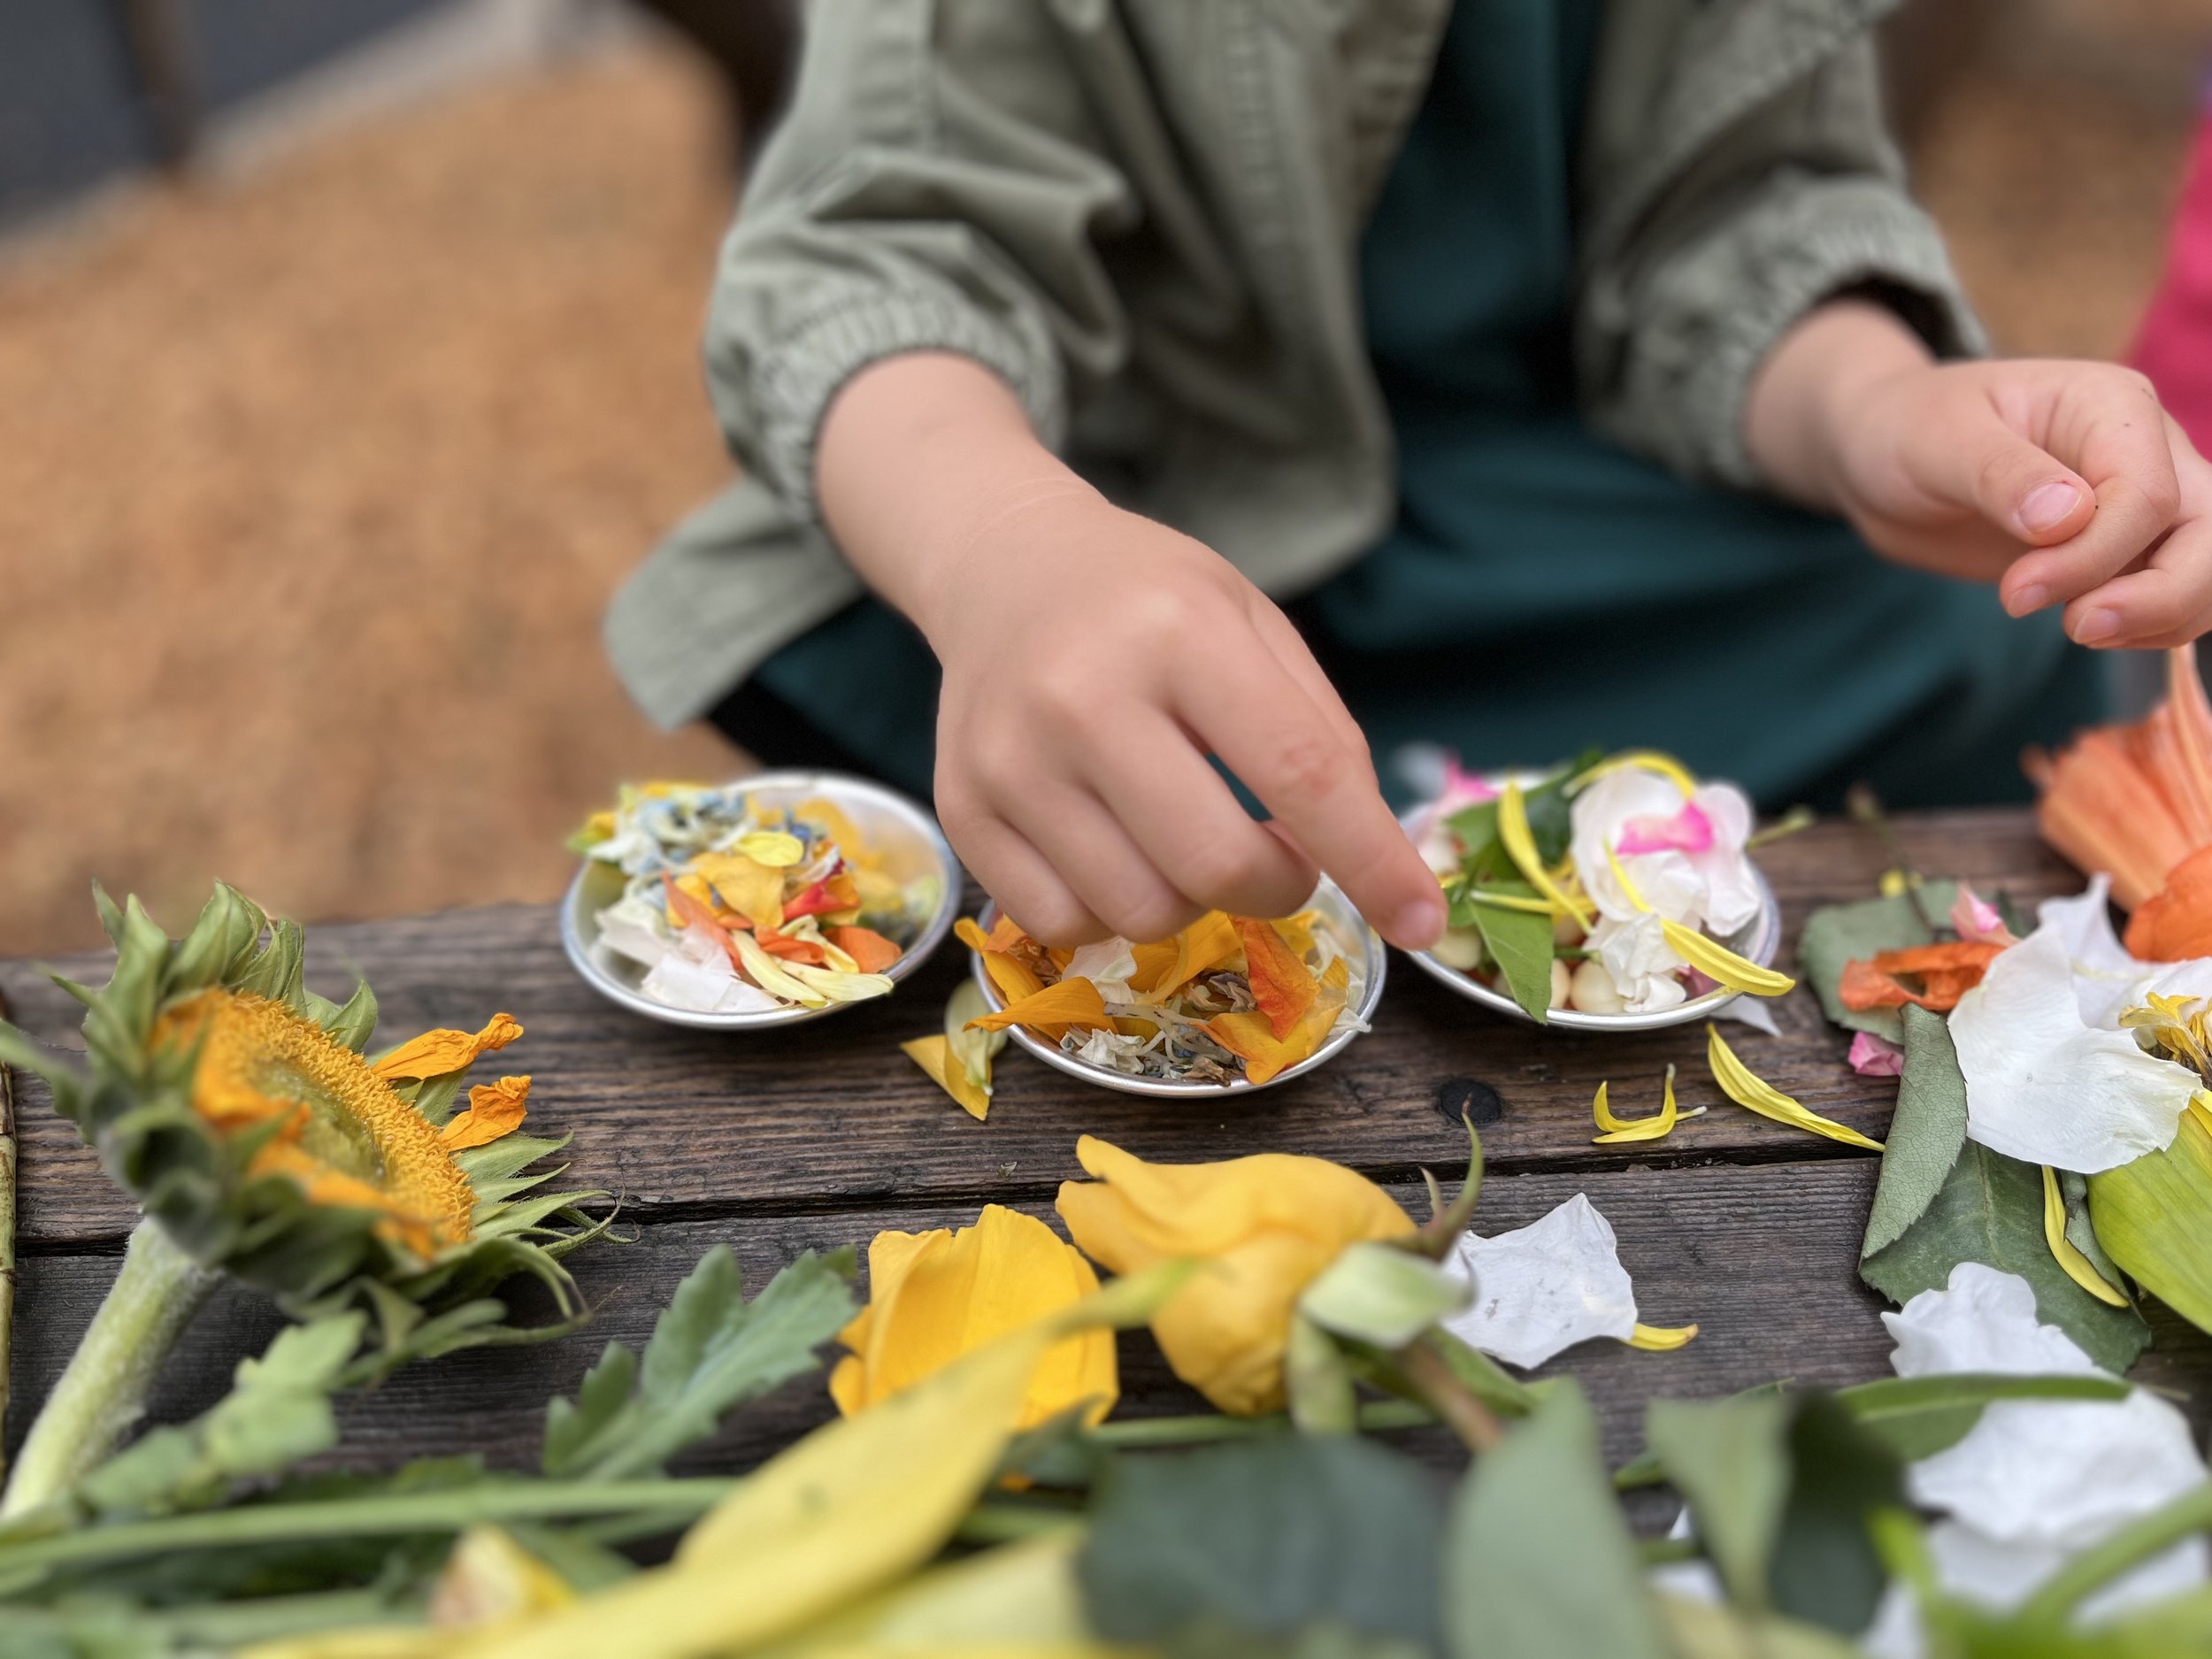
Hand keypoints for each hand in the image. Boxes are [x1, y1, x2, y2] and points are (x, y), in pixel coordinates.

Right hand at [816, 353, 1445, 948]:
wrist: (1002, 570)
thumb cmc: (1149, 603)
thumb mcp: (1251, 624)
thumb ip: (1317, 736)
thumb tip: (1373, 862)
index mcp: (1180, 631)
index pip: (1300, 772)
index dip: (1372, 861)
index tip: (1423, 920)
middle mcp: (1083, 695)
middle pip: (1216, 865)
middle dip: (1277, 886)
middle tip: (1279, 859)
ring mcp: (1011, 759)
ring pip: (1140, 912)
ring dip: (1192, 902)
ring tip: (1183, 838)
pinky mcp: (962, 808)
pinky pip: (1062, 924)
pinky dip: (1110, 913)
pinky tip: (1115, 852)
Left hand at [1747, 302, 2211, 647]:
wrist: (1885, 453)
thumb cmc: (1909, 429)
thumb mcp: (1939, 442)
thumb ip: (2003, 474)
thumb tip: (2069, 516)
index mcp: (2111, 407)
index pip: (2148, 494)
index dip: (2095, 555)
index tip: (2018, 591)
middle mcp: (2147, 450)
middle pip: (2208, 534)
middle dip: (2161, 596)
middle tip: (2076, 629)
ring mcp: (2143, 502)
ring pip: (2205, 570)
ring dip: (2159, 617)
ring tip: (2073, 628)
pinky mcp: (2123, 549)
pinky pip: (2170, 595)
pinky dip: (2147, 626)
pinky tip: (2085, 628)